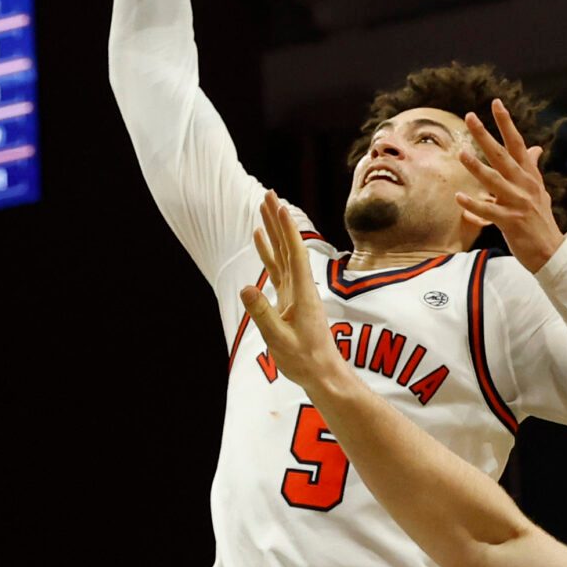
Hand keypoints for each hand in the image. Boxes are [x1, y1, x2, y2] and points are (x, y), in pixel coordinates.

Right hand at [239, 191, 342, 394]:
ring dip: (273, 229)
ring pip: (281, 253)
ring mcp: (294, 290)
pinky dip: (268, 251)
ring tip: (263, 208)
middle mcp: (300, 286)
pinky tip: (259, 238)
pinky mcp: (288, 298)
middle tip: (268, 194)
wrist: (321, 372)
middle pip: (288, 245)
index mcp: (302, 292)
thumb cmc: (303, 359)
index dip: (285, 229)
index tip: (277, 206)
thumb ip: (262, 314)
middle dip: (278, 219)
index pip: (293, 253)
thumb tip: (246, 287)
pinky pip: (276, 268)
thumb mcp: (279, 339)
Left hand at [456, 99, 563, 271]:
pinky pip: (488, 211)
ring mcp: (517, 203)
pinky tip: (459, 198)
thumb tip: (535, 148)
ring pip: (493, 180)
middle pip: (502, 155)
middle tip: (470, 118)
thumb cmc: (541, 220)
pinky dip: (473, 205)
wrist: (551, 251)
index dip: (506, 123)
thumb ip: (532, 168)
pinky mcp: (510, 221)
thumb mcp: (539, 190)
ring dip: (476, 167)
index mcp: (530, 176)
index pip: (517, 143)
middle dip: (485, 136)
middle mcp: (524, 185)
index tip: (496, 103)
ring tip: (461, 153)